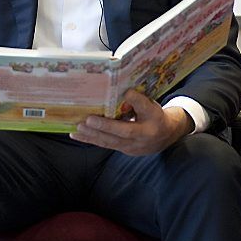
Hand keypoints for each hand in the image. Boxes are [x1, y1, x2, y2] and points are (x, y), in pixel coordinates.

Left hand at [70, 90, 192, 155]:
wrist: (164, 138)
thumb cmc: (155, 116)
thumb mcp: (152, 105)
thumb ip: (139, 100)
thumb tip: (124, 91)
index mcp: (154, 121)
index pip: (146, 109)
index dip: (137, 101)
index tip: (128, 92)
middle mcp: (144, 136)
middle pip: (124, 132)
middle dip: (105, 127)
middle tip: (87, 120)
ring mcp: (132, 146)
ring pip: (111, 141)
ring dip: (92, 135)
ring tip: (77, 128)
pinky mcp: (123, 149)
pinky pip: (105, 144)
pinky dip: (90, 139)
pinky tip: (76, 135)